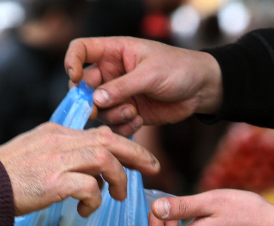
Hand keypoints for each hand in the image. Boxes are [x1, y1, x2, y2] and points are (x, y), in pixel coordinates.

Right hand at [0, 122, 159, 216]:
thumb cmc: (6, 177)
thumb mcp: (36, 153)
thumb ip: (62, 154)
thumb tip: (91, 170)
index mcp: (57, 133)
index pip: (99, 132)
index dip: (125, 143)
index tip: (139, 157)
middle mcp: (60, 141)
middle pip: (109, 140)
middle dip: (137, 153)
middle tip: (153, 168)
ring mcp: (57, 161)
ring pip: (104, 160)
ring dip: (118, 180)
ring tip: (117, 197)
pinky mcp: (53, 182)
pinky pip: (89, 187)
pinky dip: (94, 200)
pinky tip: (85, 211)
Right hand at [65, 37, 222, 135]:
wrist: (201, 89)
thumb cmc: (179, 69)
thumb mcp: (150, 74)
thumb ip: (123, 87)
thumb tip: (96, 99)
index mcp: (114, 52)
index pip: (81, 50)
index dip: (72, 62)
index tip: (75, 78)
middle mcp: (112, 73)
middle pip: (84, 87)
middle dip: (89, 101)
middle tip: (98, 111)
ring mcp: (119, 94)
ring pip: (99, 110)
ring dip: (112, 115)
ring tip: (133, 113)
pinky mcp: (129, 112)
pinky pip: (114, 124)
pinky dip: (123, 127)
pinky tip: (139, 122)